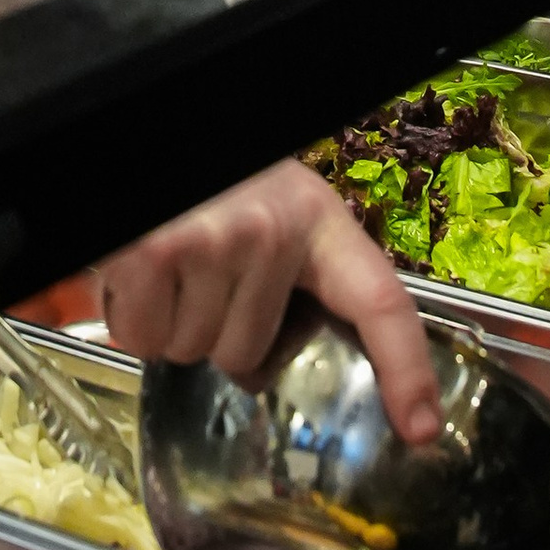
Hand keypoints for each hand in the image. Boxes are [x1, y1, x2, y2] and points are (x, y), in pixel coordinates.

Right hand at [98, 159, 442, 445]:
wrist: (140, 121)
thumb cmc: (209, 179)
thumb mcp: (272, 206)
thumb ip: (288, 275)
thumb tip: (268, 372)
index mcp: (317, 219)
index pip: (380, 300)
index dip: (406, 369)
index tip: (420, 428)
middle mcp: (273, 231)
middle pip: (245, 353)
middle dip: (212, 331)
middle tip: (197, 277)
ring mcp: (214, 242)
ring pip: (190, 351)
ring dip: (168, 324)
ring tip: (165, 266)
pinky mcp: (154, 253)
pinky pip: (143, 337)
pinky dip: (129, 318)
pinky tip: (135, 272)